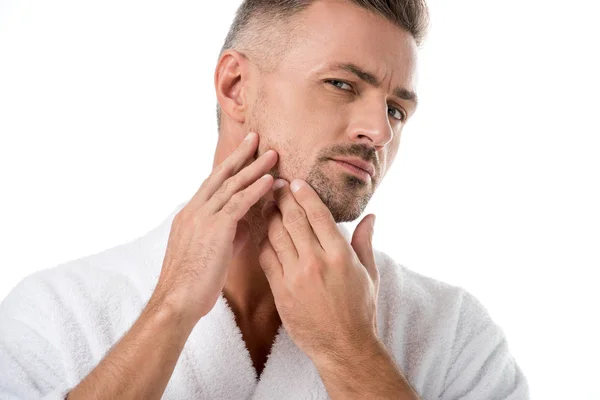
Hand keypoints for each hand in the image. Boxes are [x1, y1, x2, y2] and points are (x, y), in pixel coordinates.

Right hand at [152, 132, 276, 323]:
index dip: (228, 167)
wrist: (177, 302)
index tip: (243, 153)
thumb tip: (244, 225)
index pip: (212, 184)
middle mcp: (194, 211)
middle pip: (220, 175)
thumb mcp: (208, 252)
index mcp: (190, 215)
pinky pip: (239, 203)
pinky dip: (255, 189)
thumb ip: (226, 235)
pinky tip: (270, 180)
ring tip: (273, 154)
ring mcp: (203, 218)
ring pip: (232, 185)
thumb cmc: (192, 284)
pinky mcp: (215, 229)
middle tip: (255, 137)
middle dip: (240, 155)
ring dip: (254, 168)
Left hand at [258, 178, 379, 364]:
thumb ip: (365, 242)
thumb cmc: (360, 310)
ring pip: (276, 235)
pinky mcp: (280, 291)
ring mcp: (295, 276)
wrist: (343, 347)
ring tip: (266, 203)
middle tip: (276, 185)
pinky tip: (262, 231)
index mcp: (340, 255)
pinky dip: (263, 241)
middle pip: (293, 219)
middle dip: (282, 198)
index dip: (304, 194)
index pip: (318, 214)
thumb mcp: (369, 274)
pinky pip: (266, 258)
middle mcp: (316, 262)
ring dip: (269, 215)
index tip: (296, 182)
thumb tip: (371, 217)